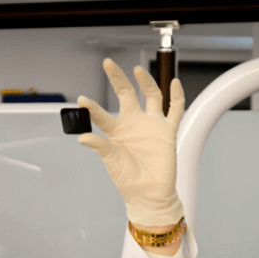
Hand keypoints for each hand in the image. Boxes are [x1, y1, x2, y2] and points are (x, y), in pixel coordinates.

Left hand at [76, 58, 185, 226]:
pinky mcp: (168, 131)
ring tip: (137, 70)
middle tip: (108, 63)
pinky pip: (175, 109)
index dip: (92, 107)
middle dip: (118, 79)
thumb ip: (100, 146)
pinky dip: (177, 96)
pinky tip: (174, 82)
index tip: (81, 100)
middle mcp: (133, 124)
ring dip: (145, 82)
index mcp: (116, 132)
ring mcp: (151, 125)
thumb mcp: (111, 162)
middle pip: (126, 95)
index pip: (102, 115)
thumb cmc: (128, 180)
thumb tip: (82, 137)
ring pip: (151, 96)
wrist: (149, 194)